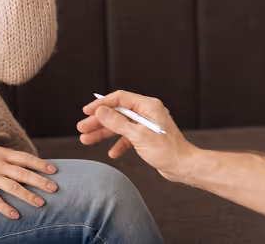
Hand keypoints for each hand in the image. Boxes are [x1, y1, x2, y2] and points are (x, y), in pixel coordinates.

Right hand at [0, 145, 58, 219]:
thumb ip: (5, 157)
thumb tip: (25, 164)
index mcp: (0, 153)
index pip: (25, 158)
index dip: (40, 164)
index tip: (53, 171)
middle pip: (22, 173)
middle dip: (40, 181)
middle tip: (53, 188)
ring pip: (12, 187)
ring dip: (28, 196)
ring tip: (40, 203)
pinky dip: (6, 209)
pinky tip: (16, 215)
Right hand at [77, 91, 198, 182]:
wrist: (183, 167)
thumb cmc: (166, 150)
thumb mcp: (138, 135)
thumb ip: (117, 122)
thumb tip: (100, 111)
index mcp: (148, 106)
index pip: (119, 98)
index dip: (101, 104)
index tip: (86, 111)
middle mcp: (147, 112)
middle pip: (116, 112)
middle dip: (98, 121)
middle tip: (81, 128)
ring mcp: (146, 125)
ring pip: (119, 125)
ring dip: (103, 133)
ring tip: (86, 140)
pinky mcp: (146, 137)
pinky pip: (127, 137)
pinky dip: (118, 144)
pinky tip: (112, 153)